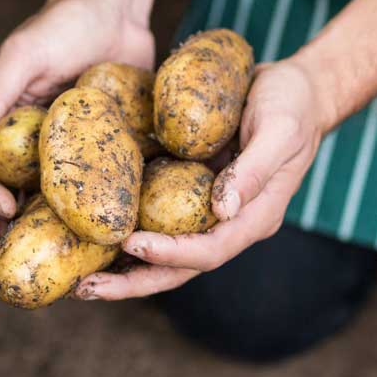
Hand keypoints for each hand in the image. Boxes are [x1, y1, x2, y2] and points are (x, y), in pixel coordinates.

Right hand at [0, 0, 154, 242]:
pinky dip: (94, 211)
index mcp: (3, 122)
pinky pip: (96, 186)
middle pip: (14, 192)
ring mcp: (68, 149)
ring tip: (60, 261)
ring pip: (53, 198)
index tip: (3, 211)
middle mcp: (31, 142)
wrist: (117, 9)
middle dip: (12, 226)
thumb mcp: (24, 55)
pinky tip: (107, 236)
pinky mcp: (104, 149)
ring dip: (50, 229)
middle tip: (24, 255)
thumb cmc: (63, 23)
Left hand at [74, 58, 328, 299]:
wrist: (297, 88)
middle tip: (86, 289)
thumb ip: (254, 170)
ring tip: (79, 279)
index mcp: (255, 217)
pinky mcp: (190, 191)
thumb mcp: (280, 130)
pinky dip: (127, 228)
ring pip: (163, 250)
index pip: (209, 250)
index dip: (170, 253)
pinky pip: (157, 218)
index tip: (133, 244)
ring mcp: (208, 210)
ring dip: (123, 267)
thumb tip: (222, 210)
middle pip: (179, 268)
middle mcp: (228, 222)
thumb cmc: (293, 105)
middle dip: (134, 281)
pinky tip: (91, 231)